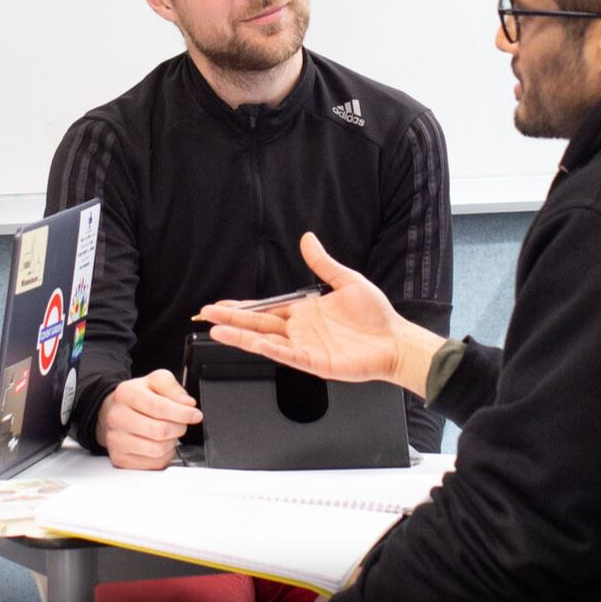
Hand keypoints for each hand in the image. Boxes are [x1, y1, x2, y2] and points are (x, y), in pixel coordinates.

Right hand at [96, 369, 201, 469]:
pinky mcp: (120, 458)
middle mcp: (117, 417)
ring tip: (169, 433)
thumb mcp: (155, 381)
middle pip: (160, 431)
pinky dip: (164, 455)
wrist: (113, 411)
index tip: (195, 415)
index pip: (159, 407)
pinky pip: (154, 463)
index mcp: (126, 393)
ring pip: (158, 450)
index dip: (182, 413)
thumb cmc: (137, 397)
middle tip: (181, 423)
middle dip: (179, 428)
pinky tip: (160, 443)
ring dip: (172, 442)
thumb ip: (173, 388)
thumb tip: (187, 404)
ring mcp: (116, 440)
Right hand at [199, 232, 444, 394]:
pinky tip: (248, 342)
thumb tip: (308, 240)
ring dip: (240, 336)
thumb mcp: (347, 281)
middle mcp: (299, 330)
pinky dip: (265, 348)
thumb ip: (323, 264)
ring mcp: (304, 347)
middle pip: (258, 324)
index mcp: (304, 312)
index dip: (244, 306)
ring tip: (216, 330)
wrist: (394, 340)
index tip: (221, 303)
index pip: (266, 309)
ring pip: (264, 340)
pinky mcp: (313, 362)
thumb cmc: (375, 314)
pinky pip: (284, 354)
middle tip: (206, 313)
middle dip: (232, 318)